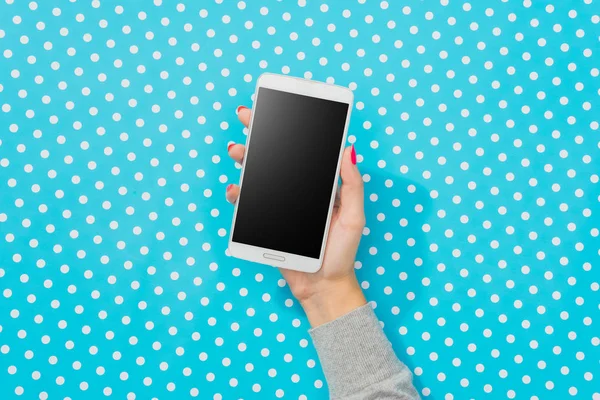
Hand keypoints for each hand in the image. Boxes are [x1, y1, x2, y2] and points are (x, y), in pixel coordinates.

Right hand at [226, 106, 366, 326]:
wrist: (323, 286)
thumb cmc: (343, 253)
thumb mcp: (354, 217)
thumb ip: (352, 185)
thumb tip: (348, 150)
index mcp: (320, 185)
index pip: (303, 152)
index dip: (290, 130)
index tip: (276, 110)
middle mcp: (299, 192)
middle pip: (276, 157)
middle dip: (260, 136)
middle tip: (246, 117)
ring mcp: (281, 206)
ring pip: (259, 176)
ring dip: (245, 159)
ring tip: (236, 151)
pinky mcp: (267, 222)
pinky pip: (249, 204)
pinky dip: (238, 194)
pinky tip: (235, 189)